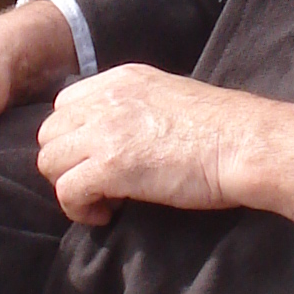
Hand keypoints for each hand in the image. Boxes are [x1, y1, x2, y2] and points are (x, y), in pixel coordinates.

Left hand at [36, 67, 293, 227]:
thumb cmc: (223, 129)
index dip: (75, 137)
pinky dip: (79, 209)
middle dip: (67, 163)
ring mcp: (105, 131)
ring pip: (49, 162)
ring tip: (104, 201)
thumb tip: (125, 136)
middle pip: (49, 133)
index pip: (65, 104)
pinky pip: (66, 191)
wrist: (244, 144)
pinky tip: (106, 215)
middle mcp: (106, 98)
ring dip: (70, 186)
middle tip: (97, 183)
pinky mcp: (110, 165)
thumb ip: (138, 106)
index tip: (98, 159)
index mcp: (122, 79)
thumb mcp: (171, 97)